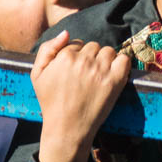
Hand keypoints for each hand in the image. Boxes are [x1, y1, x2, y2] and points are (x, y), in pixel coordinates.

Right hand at [32, 32, 132, 161]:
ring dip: (105, 61)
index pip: (76, 44)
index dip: (76, 57)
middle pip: (93, 46)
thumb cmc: (51, 102)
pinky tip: (113, 76)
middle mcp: (84, 60)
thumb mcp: (37, 75)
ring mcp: (101, 70)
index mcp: (65, 56)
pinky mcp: (115, 80)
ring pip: (108, 51)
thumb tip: (66, 33)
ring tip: (98, 78)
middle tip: (86, 77)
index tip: (75, 72)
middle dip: (90, 58)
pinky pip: (124, 59)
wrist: (67, 128)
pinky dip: (121, 65)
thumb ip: (47, 49)